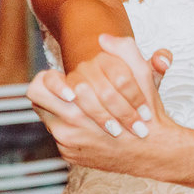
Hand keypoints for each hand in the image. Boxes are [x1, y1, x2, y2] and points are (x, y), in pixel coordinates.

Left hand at [28, 36, 193, 188]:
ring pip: (50, 118)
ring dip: (63, 109)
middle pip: (40, 101)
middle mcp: (69, 126)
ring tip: (81, 104)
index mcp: (81, 102)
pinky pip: (59, 137)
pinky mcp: (70, 155)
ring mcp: (67, 143)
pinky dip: (73, 128)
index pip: (40, 87)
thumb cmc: (148, 111)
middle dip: (55, 93)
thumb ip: (125, 50)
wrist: (154, 151)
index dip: (49, 80)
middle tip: (70, 90)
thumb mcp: (143, 74)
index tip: (65, 82)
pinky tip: (91, 124)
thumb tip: (104, 38)